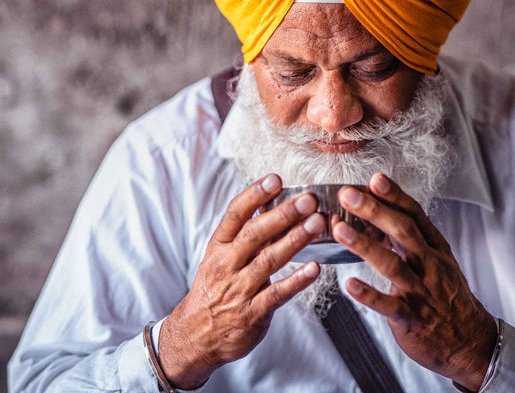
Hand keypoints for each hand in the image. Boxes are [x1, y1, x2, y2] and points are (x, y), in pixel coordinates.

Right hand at [158, 174, 324, 388]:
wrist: (197, 336)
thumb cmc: (215, 289)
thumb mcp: (222, 257)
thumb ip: (248, 234)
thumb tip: (274, 202)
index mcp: (219, 246)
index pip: (235, 214)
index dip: (255, 195)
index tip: (276, 179)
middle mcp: (226, 264)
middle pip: (255, 234)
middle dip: (283, 214)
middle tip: (308, 199)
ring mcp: (238, 289)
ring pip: (269, 260)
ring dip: (295, 240)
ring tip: (317, 224)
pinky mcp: (252, 313)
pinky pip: (278, 294)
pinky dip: (297, 280)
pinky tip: (315, 268)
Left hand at [332, 173, 496, 391]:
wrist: (471, 342)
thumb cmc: (447, 295)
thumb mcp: (435, 261)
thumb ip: (409, 239)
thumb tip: (376, 212)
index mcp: (435, 248)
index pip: (415, 215)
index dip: (395, 196)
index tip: (375, 178)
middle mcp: (429, 266)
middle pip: (403, 232)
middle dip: (374, 211)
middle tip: (348, 194)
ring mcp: (421, 292)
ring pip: (392, 265)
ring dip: (364, 246)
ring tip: (339, 229)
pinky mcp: (412, 319)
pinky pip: (389, 306)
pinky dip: (370, 295)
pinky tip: (350, 285)